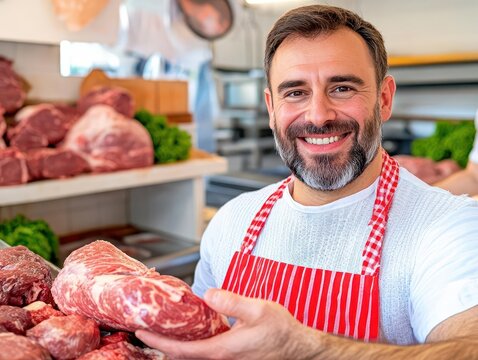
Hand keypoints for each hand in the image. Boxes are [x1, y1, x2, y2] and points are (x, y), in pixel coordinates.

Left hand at [136, 288, 321, 359]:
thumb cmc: (280, 331)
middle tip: (147, 325)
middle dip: (163, 342)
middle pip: (184, 355)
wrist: (299, 349)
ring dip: (177, 342)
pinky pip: (205, 350)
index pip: (181, 350)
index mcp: (222, 350)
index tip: (141, 331)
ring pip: (194, 353)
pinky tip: (192, 328)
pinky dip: (193, 341)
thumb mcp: (257, 310)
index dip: (158, 341)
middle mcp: (221, 359)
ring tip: (164, 325)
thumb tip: (207, 295)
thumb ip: (231, 302)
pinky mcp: (233, 356)